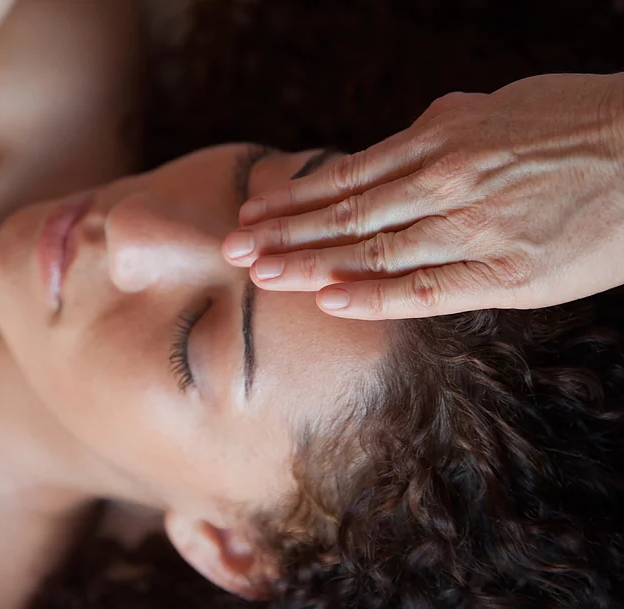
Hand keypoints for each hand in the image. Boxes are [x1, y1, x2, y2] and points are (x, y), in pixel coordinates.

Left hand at [222, 73, 623, 319]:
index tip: (254, 214)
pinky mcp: (504, 273)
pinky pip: (424, 289)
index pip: (347, 178)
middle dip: (284, 234)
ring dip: (310, 263)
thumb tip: (399, 138)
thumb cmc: (573, 126)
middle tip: (234, 249)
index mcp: (441, 143)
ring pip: (372, 250)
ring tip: (261, 273)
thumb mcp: (494, 110)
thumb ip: (440, 129)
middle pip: (346, 215)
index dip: (295, 199)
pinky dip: (372, 295)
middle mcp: (445, 184)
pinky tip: (327, 299)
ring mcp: (472, 229)